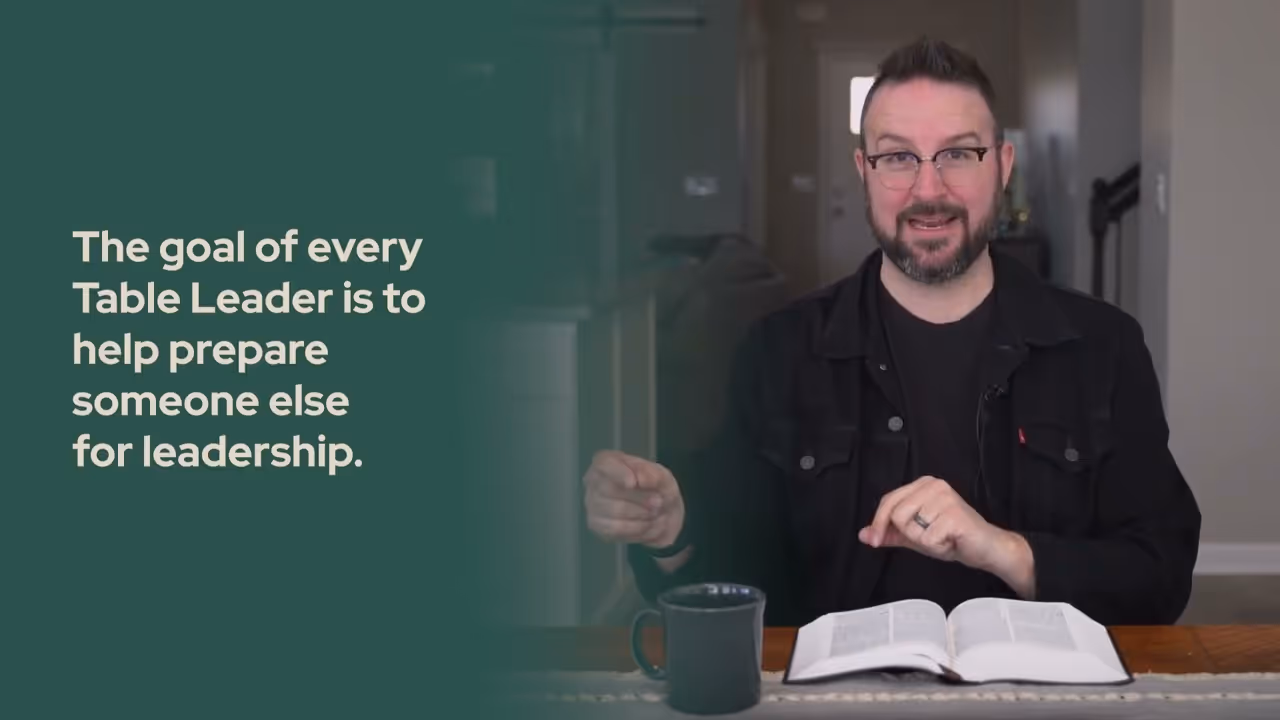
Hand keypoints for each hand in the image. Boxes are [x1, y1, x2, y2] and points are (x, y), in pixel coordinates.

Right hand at [583, 450, 684, 549]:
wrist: (662, 514)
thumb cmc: (657, 488)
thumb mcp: (662, 476)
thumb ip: (652, 475)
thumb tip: (639, 480)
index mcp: (607, 461)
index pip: (604, 463)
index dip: (618, 473)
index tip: (633, 483)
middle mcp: (593, 481)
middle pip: (610, 490)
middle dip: (639, 498)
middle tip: (659, 502)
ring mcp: (592, 504)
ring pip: (614, 511)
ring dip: (641, 514)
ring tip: (656, 513)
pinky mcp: (597, 525)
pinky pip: (616, 529)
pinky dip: (637, 528)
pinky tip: (648, 524)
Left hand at [858, 476, 1032, 592]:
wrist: (986, 547)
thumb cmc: (953, 537)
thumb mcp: (915, 534)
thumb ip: (891, 533)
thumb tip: (864, 534)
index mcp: (923, 485)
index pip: (888, 501)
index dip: (878, 523)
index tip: (874, 539)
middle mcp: (933, 486)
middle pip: (896, 514)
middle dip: (910, 534)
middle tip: (930, 536)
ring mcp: (944, 498)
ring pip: (911, 528)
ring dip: (925, 542)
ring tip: (942, 537)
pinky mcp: (953, 515)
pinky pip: (928, 539)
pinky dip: (937, 548)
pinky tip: (950, 541)